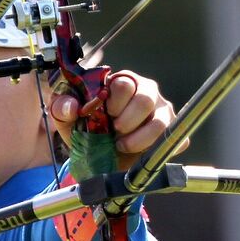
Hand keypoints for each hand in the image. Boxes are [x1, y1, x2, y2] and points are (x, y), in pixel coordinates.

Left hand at [48, 70, 188, 170]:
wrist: (100, 158)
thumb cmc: (88, 129)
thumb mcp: (69, 119)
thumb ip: (62, 107)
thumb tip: (72, 106)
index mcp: (123, 82)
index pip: (125, 83)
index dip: (113, 102)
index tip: (104, 115)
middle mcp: (147, 93)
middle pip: (146, 99)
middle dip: (126, 121)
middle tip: (114, 132)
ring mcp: (163, 112)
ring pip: (161, 122)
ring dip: (139, 140)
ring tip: (123, 145)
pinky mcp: (173, 132)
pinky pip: (177, 140)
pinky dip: (158, 150)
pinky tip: (141, 154)